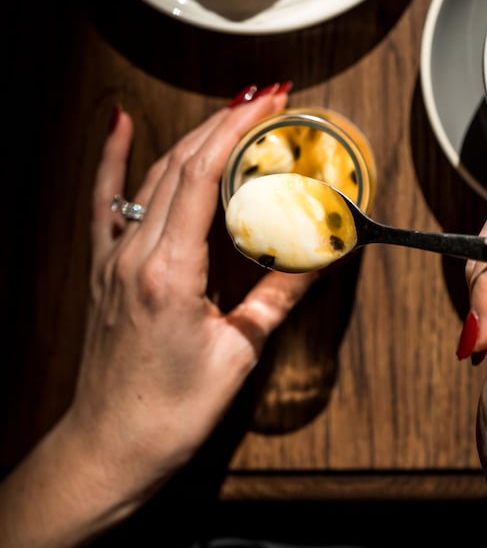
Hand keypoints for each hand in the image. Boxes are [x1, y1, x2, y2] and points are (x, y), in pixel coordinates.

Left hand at [0, 85, 317, 547]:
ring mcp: (113, 259)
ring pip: (153, 178)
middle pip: (180, 165)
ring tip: (231, 111)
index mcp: (169, 273)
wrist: (110, 448)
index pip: (202, 176)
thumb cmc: (170, 413)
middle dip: (225, 122)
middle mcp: (135, 256)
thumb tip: (320, 256)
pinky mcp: (104, 269)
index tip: (271, 103)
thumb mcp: (238, 353)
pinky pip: (106, 202)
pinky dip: (113, 160)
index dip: (237, 130)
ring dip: (193, 137)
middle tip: (268, 99)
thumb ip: (279, 296)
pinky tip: (119, 125)